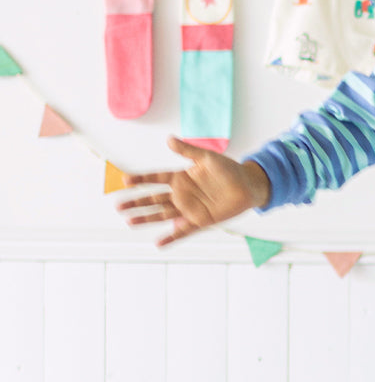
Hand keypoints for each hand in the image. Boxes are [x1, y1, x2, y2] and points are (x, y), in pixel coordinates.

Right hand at [116, 136, 270, 247]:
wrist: (248, 186)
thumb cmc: (228, 170)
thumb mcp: (207, 158)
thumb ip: (188, 150)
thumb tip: (169, 139)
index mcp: (181, 178)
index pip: (155, 178)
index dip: (141, 179)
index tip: (124, 180)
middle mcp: (182, 194)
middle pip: (153, 199)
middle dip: (136, 202)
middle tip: (118, 206)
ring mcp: (189, 208)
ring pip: (162, 214)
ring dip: (146, 218)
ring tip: (129, 222)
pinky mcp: (200, 220)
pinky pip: (183, 231)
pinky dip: (171, 237)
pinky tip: (158, 243)